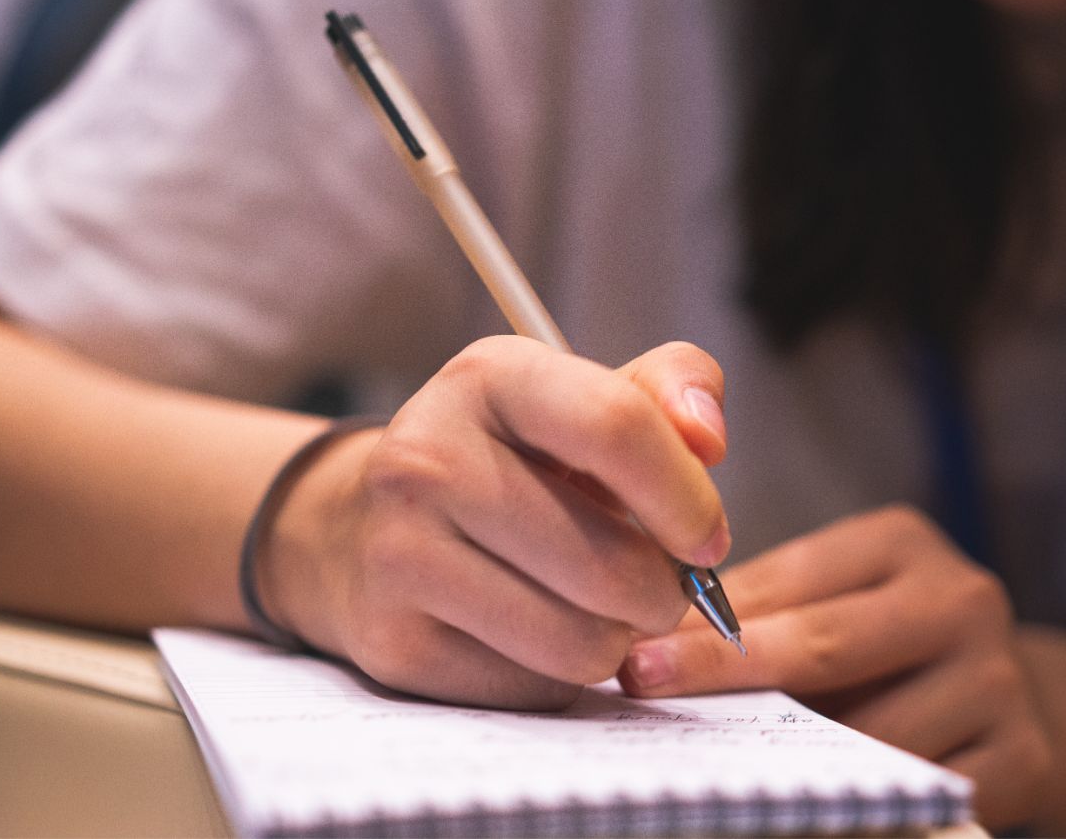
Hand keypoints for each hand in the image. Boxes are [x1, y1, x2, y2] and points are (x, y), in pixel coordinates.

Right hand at [264, 336, 731, 709]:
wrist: (356, 528)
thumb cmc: (504, 461)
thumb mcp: (576, 400)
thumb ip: (666, 389)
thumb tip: (708, 438)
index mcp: (489, 377)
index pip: (616, 426)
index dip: (688, 497)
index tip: (707, 538)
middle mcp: (427, 457)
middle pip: (610, 564)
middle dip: (663, 593)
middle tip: (654, 587)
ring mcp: (400, 552)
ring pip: (580, 642)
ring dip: (616, 640)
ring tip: (597, 609)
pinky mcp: (393, 642)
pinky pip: (534, 688)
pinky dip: (558, 674)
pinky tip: (533, 633)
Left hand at [617, 505, 1052, 828]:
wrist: (1012, 693)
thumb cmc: (885, 637)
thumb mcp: (834, 594)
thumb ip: (760, 605)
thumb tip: (659, 636)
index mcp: (903, 544)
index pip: (790, 583)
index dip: (710, 625)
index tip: (639, 655)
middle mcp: (960, 599)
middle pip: (826, 647)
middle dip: (726, 674)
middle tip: (648, 689)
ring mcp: (998, 680)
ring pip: (867, 733)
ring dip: (786, 755)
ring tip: (714, 764)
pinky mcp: (1021, 757)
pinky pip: (915, 793)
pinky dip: (854, 807)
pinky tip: (801, 811)